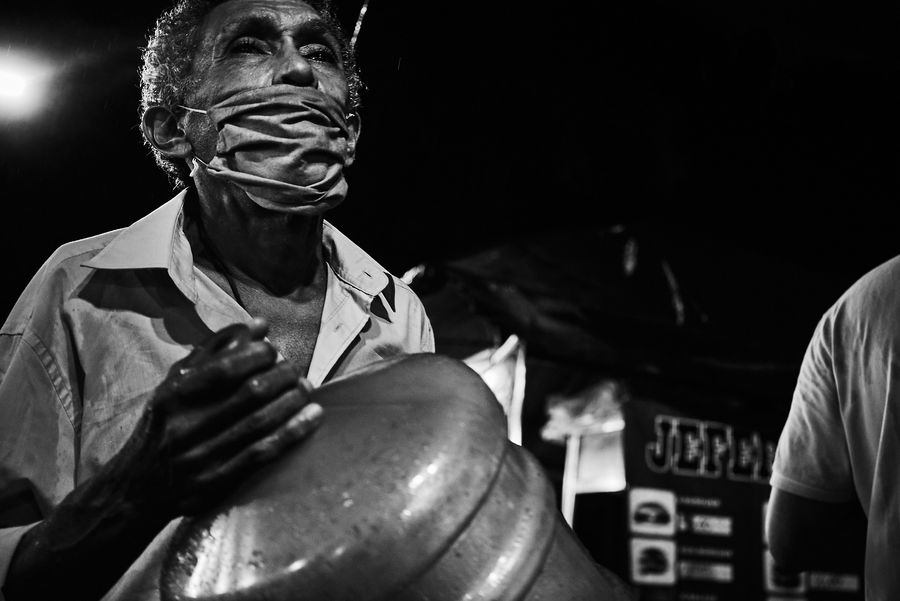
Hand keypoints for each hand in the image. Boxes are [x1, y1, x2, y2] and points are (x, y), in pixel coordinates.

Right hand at [109, 317, 321, 518]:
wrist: (136, 488)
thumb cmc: (165, 425)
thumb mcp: (175, 383)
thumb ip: (215, 351)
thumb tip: (260, 325)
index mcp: (174, 395)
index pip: (225, 368)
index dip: (258, 355)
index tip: (273, 350)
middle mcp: (187, 425)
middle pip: (250, 394)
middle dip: (282, 377)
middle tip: (295, 371)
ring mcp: (202, 456)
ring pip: (260, 422)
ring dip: (292, 402)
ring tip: (307, 389)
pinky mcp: (217, 482)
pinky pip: (263, 453)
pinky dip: (293, 432)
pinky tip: (313, 416)